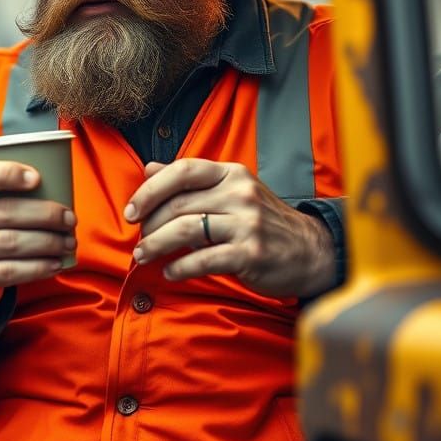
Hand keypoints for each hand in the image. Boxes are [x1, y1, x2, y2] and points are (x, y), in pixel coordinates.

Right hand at [0, 161, 76, 312]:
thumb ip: (10, 193)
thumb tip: (60, 187)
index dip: (7, 173)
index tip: (37, 178)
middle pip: (5, 212)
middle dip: (45, 215)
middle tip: (70, 219)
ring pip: (11, 243)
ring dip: (48, 242)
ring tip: (69, 243)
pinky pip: (10, 271)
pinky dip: (38, 268)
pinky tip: (56, 264)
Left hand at [125, 160, 334, 297]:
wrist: (309, 250)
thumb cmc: (261, 221)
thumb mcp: (230, 191)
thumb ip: (190, 181)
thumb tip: (148, 168)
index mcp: (231, 174)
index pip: (183, 171)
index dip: (150, 190)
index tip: (131, 211)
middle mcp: (239, 193)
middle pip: (179, 204)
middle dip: (149, 224)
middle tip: (138, 241)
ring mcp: (247, 223)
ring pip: (186, 230)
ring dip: (156, 245)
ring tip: (143, 256)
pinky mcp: (251, 253)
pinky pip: (203, 259)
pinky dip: (180, 267)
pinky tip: (170, 272)